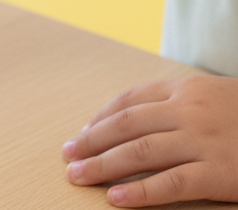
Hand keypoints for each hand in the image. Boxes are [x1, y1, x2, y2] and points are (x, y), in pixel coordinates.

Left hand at [62, 75, 237, 205]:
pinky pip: (171, 184)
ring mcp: (202, 141)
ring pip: (139, 152)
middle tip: (68, 155)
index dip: (101, 117)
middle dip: (91, 140)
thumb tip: (141, 119)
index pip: (129, 100)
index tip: (82, 131)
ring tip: (78, 176)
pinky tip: (116, 199)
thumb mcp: (214, 95)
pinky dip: (140, 192)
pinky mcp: (219, 173)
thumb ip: (179, 102)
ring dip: (102, 164)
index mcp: (184, 89)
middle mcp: (187, 110)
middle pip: (125, 125)